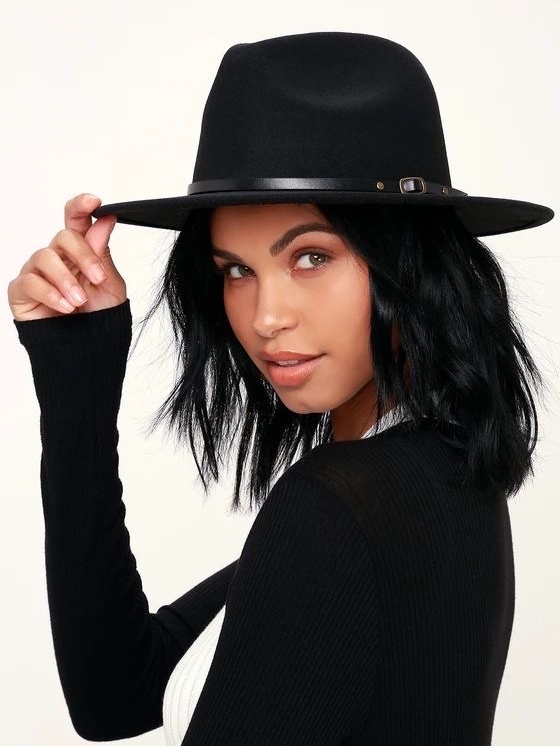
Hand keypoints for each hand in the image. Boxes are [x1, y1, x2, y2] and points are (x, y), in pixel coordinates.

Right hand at [7, 193, 126, 320]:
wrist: (86, 347)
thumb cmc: (97, 316)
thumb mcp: (109, 285)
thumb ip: (103, 254)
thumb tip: (105, 221)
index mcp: (80, 251)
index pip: (76, 220)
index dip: (82, 206)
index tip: (94, 201)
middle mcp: (56, 257)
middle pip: (63, 236)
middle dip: (84, 256)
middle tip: (98, 278)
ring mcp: (37, 272)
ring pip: (45, 257)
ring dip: (66, 279)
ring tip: (79, 300)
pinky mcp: (22, 290)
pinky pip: (30, 281)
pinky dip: (50, 293)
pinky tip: (65, 306)